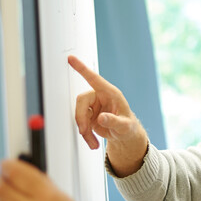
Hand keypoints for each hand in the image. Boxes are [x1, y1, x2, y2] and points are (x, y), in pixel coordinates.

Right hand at [69, 55, 147, 175]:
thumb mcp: (125, 126)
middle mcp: (100, 97)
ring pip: (79, 114)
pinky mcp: (88, 115)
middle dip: (81, 118)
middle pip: (81, 101)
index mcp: (110, 93)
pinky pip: (81, 123)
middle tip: (85, 131)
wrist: (125, 135)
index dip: (82, 68)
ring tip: (93, 142)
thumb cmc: (128, 127)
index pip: (94, 78)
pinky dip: (85, 134)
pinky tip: (92, 141)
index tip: (71, 58)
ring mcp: (93, 106)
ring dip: (84, 130)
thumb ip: (114, 121)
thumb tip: (101, 118)